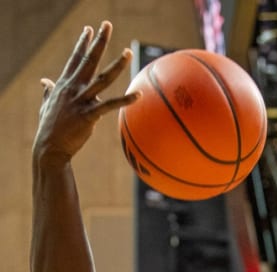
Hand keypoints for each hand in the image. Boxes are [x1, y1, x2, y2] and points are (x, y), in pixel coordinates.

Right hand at [33, 21, 138, 164]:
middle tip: (107, 25)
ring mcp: (81, 101)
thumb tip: (45, 82)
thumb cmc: (49, 127)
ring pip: (102, 79)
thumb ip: (48, 91)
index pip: (75, 59)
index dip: (83, 43)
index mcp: (65, 84)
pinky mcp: (88, 116)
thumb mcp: (46, 104)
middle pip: (89, 60)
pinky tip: (138, 95)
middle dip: (99, 42)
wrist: (49, 147)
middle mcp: (73, 88)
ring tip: (128, 52)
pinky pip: (110, 105)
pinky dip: (125, 100)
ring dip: (117, 65)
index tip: (90, 29)